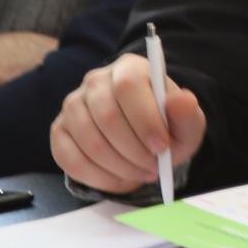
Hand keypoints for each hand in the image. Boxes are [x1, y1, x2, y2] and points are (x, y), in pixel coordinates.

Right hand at [50, 53, 206, 193]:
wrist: (146, 141)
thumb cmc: (166, 128)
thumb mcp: (186, 123)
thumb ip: (187, 113)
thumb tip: (183, 100)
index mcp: (129, 68)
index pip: (127, 87)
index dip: (144, 120)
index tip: (162, 147)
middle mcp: (95, 81)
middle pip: (107, 117)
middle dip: (134, 151)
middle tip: (154, 168)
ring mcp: (73, 105)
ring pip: (90, 142)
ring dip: (119, 166)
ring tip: (141, 173)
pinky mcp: (60, 131)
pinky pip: (71, 160)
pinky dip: (98, 177)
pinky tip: (120, 179)